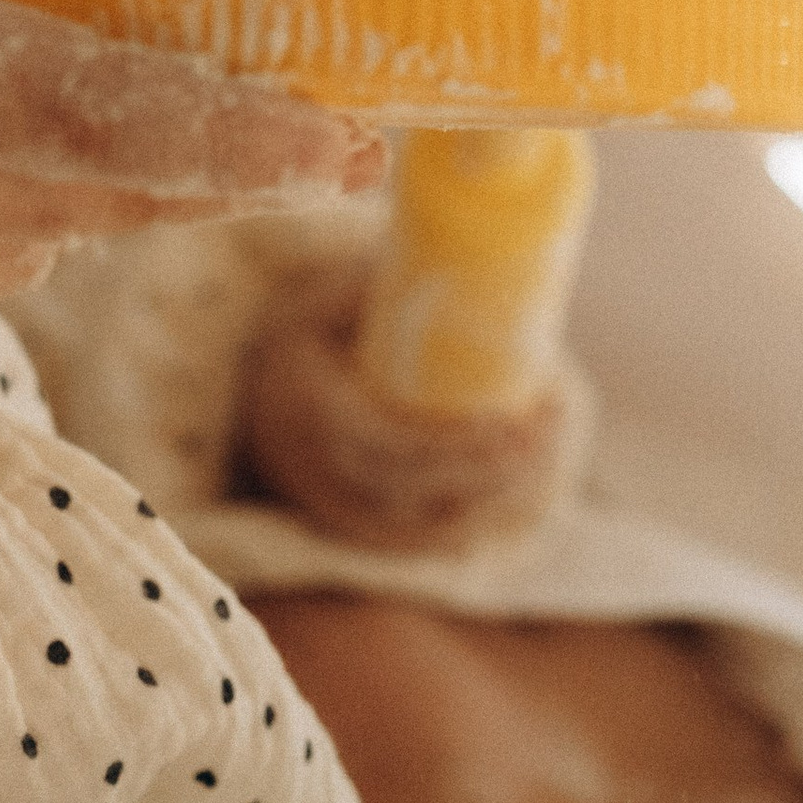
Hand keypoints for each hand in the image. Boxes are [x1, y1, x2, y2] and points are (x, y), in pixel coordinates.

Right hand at [242, 283, 585, 556]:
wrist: (254, 386)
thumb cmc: (306, 328)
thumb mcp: (324, 294)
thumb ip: (379, 282)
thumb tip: (463, 256)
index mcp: (306, 410)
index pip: (390, 448)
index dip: (457, 446)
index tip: (516, 420)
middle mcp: (316, 473)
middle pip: (419, 494)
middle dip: (494, 472)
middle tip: (547, 427)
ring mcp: (335, 511)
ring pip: (428, 530)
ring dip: (498, 501)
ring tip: (547, 450)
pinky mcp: (355, 531)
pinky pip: (421, 546)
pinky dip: (475, 527)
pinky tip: (518, 495)